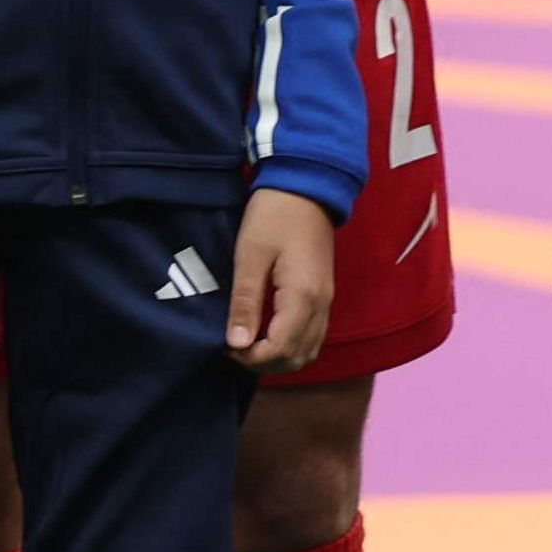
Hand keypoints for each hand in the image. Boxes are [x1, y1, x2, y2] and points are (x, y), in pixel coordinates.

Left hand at [225, 188, 336, 372]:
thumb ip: (245, 301)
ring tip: (246, 344)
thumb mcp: (250, 255)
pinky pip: (312, 336)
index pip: (281, 350)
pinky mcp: (324, 296)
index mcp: (303, 298)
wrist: (305, 188)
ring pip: (308, 351)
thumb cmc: (272, 216)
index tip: (224, 347)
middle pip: (298, 358)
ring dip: (278, 358)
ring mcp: (327, 303)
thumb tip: (237, 343)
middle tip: (232, 349)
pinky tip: (265, 334)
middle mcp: (321, 307)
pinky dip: (290, 345)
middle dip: (264, 363)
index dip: (251, 358)